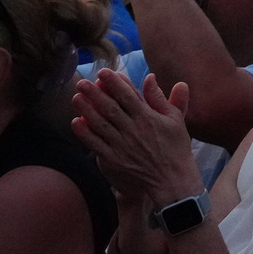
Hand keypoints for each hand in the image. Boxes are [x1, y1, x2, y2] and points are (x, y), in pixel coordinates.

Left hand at [71, 69, 201, 209]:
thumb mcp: (175, 120)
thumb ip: (161, 98)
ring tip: (76, 96)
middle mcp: (132, 129)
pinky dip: (84, 133)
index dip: (114, 82)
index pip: (128, 95)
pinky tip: (76, 122)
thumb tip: (150, 77)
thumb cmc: (176, 148)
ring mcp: (121, 145)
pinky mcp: (113, 160)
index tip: (103, 72)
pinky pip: (95, 144)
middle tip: (82, 81)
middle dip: (95, 92)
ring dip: (86, 109)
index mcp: (148, 117)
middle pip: (110, 107)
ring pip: (100, 124)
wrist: (171, 181)